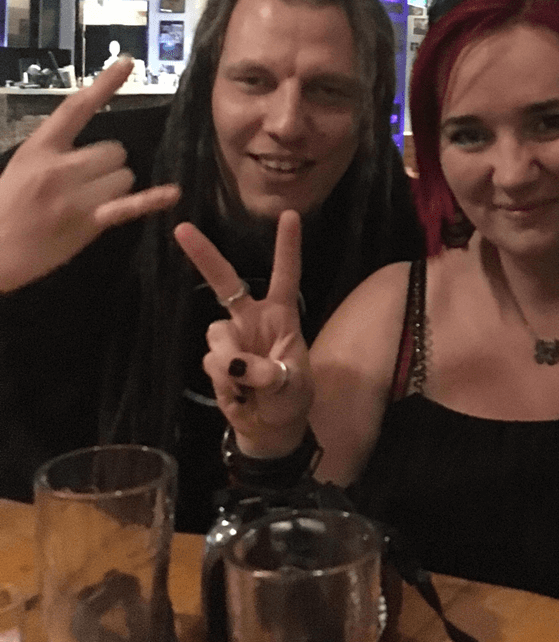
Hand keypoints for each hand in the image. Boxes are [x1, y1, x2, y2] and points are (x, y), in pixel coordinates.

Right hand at [0, 58, 179, 292]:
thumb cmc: (6, 208)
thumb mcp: (21, 167)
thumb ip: (54, 152)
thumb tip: (87, 146)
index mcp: (40, 149)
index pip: (77, 107)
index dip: (104, 84)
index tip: (128, 64)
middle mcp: (60, 167)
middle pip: (114, 150)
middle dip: (108, 164)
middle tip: (87, 182)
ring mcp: (76, 196)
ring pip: (124, 176)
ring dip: (116, 187)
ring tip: (90, 201)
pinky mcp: (89, 223)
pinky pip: (129, 206)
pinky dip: (153, 200)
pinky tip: (172, 193)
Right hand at [174, 210, 312, 458]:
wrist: (271, 427)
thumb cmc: (292, 397)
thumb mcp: (293, 385)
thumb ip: (270, 374)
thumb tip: (238, 365)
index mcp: (281, 315)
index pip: (285, 275)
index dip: (287, 246)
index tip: (290, 215)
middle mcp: (252, 318)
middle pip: (226, 282)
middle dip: (204, 256)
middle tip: (182, 229)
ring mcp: (231, 337)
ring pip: (217, 334)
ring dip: (232, 359)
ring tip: (251, 384)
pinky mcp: (216, 359)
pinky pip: (213, 362)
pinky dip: (226, 380)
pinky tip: (239, 392)